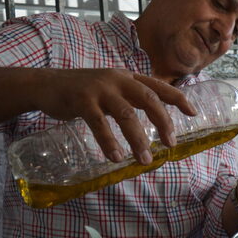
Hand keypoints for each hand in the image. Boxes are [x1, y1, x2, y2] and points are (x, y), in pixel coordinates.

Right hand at [37, 68, 195, 163]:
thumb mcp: (110, 89)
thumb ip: (130, 99)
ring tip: (144, 160)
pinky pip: (99, 124)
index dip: (178, 98)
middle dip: (163, 121)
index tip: (193, 113)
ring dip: (138, 139)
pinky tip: (117, 157)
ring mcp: (99, 89)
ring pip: (126, 114)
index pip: (158, 86)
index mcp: (127, 77)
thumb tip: (155, 117)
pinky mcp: (81, 100)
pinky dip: (109, 142)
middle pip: (148, 99)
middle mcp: (117, 79)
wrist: (44, 85)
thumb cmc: (82, 91)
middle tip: (171, 143)